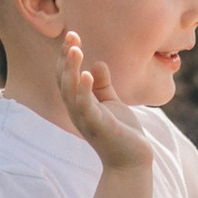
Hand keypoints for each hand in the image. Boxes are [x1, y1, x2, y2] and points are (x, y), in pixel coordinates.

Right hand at [54, 32, 154, 173]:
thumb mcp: (111, 103)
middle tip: (71, 36)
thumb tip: (97, 63)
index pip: (67, 77)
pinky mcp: (98, 127)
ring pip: (70, 92)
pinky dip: (84, 90)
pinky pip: (87, 107)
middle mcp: (77, 111)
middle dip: (66, 59)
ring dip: (71, 70)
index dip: (67, 57)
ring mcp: (86, 119)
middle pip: (64, 81)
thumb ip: (103, 86)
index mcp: (80, 104)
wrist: (133, 161)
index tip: (73, 36)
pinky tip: (88, 74)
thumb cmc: (121, 133)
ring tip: (74, 49)